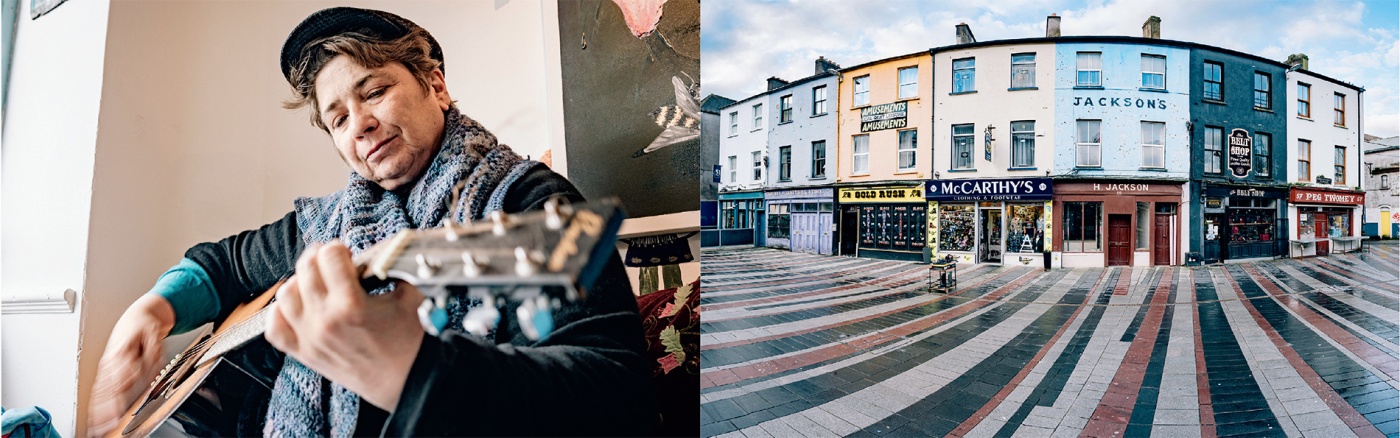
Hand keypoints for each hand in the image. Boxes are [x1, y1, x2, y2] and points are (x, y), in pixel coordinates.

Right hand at [88, 294, 174, 436]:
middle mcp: (111, 362)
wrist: (135, 317)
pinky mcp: (106, 370)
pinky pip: (99, 389)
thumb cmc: (144, 326)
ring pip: (100, 392)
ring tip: (96, 428)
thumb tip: (150, 370)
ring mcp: (107, 367)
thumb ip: (152, 353)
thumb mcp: (154, 335)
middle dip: (105, 411)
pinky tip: (94, 417)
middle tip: (104, 428)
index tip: (118, 413)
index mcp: (122, 353)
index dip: (118, 398)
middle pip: (107, 391)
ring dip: (97, 411)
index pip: (120, 380)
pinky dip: (95, 404)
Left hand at [265, 241, 424, 409]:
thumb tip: (380, 252)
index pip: (328, 255)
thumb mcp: (410, 296)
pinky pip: (275, 328)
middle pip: (305, 270)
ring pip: (285, 295)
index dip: (339, 249)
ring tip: (317, 282)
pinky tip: (298, 306)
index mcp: (351, 305)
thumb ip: (393, 269)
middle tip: (334, 262)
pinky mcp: (306, 354)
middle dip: (320, 258)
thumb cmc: (411, 344)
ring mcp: (311, 339)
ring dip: (300, 281)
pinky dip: (280, 313)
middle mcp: (324, 321)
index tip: (348, 254)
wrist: (408, 382)